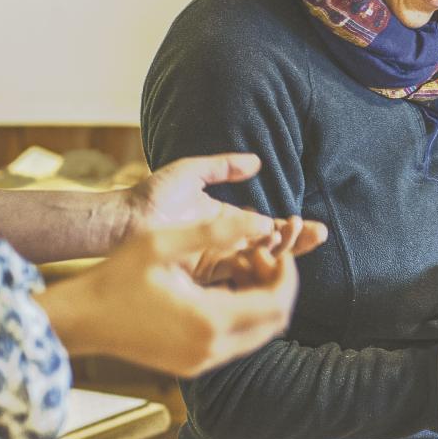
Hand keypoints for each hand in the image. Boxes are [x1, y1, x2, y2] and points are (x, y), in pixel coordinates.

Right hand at [39, 210, 299, 376]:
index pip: (278, 303)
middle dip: (277, 284)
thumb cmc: (117, 276)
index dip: (286, 272)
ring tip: (240, 265)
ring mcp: (203, 362)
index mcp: (209, 321)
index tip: (272, 247)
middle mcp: (212, 349)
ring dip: (262, 298)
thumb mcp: (164, 243)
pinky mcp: (194, 365)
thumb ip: (217, 231)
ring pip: (261, 333)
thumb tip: (265, 221)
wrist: (80, 318)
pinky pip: (238, 341)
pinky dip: (244, 313)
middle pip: (276, 321)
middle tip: (258, 254)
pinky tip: (226, 285)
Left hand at [123, 153, 326, 269]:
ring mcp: (215, 261)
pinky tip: (273, 259)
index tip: (314, 226)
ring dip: (281, 253)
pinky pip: (237, 277)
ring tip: (296, 237)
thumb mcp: (190, 173)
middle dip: (296, 243)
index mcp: (226, 222)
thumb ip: (222, 167)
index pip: (268, 228)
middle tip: (318, 234)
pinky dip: (257, 270)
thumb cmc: (150, 196)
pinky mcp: (202, 275)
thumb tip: (257, 161)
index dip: (292, 229)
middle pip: (271, 249)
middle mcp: (225, 244)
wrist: (119, 221)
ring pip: (259, 264)